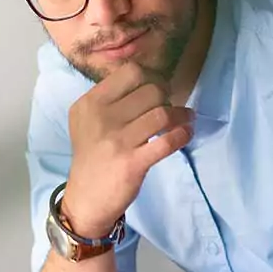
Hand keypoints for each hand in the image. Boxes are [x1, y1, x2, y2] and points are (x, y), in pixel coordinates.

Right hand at [62, 62, 193, 236]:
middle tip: (171, 107)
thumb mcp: (88, 121)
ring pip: (162, 114)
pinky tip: (186, 134)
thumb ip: (111, 99)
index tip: (158, 89)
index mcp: (90, 103)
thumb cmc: (92, 156)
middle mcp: (101, 118)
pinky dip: (183, 134)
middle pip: (151, 91)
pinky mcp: (132, 163)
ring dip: (181, 115)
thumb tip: (150, 81)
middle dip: (168, 97)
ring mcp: (117, 141)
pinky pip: (167, 141)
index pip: (130, 72)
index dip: (152, 77)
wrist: (85, 199)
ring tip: (187, 118)